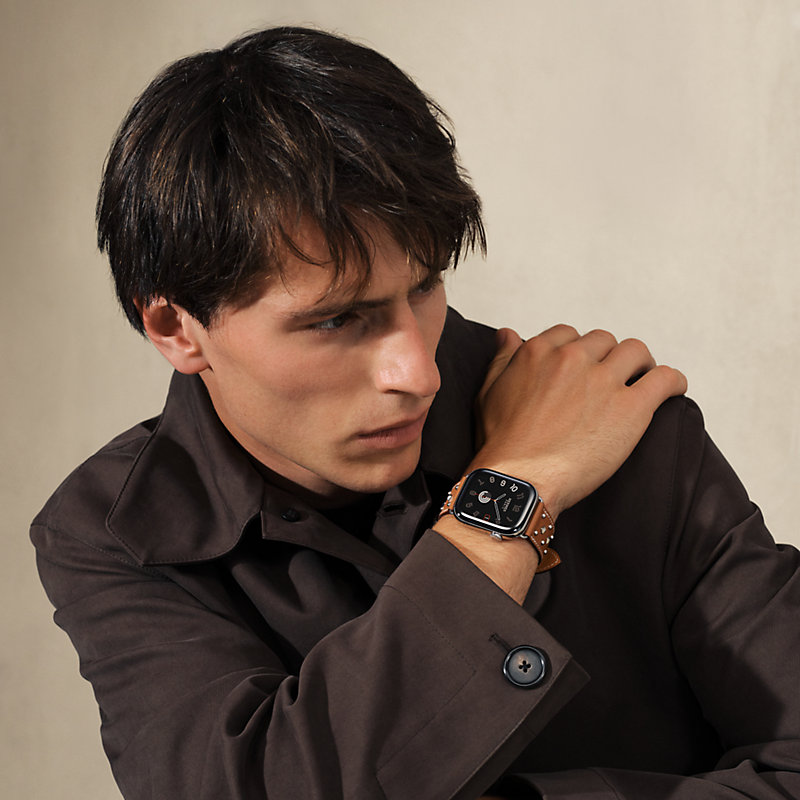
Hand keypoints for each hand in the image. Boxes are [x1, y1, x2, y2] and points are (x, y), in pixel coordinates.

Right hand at [474, 325, 686, 517]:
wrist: (517, 480)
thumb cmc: (501, 442)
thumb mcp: (489, 391)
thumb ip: (503, 358)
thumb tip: (508, 332)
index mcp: (539, 351)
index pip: (571, 335)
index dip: (579, 353)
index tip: (582, 371)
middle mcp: (572, 358)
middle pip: (604, 342)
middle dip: (609, 359)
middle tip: (611, 383)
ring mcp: (603, 381)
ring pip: (637, 352)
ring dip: (640, 365)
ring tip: (641, 383)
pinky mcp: (630, 408)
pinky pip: (664, 379)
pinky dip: (673, 382)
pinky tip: (672, 390)